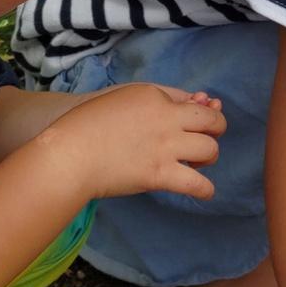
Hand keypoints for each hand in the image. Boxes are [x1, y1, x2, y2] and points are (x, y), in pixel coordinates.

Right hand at [48, 83, 224, 201]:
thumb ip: (145, 100)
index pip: (189, 100)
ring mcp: (165, 146)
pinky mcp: (160, 174)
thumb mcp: (115, 98)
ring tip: (197, 163)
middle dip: (215, 129)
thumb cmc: (83, 124)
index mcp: (152, 95)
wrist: (70, 153)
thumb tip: (173, 106)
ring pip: (210, 149)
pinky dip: (205, 189)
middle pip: (211, 120)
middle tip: (204, 140)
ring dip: (208, 157)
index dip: (198, 110)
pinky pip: (197, 183)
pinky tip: (203, 191)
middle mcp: (166, 117)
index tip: (192, 120)